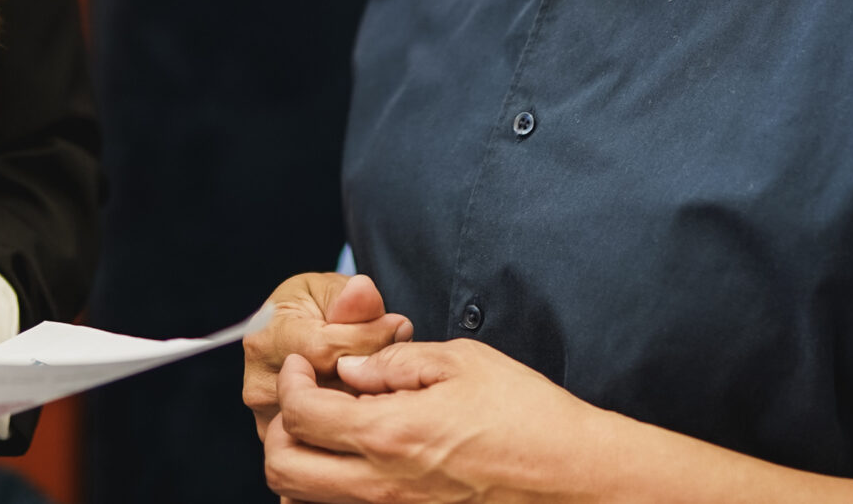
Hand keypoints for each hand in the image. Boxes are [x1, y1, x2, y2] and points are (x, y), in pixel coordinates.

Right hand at [242, 272, 412, 440]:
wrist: (298, 333)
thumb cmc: (316, 308)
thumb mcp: (332, 290)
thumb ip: (351, 297)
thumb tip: (363, 294)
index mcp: (266, 338)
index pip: (325, 350)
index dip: (369, 337)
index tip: (396, 326)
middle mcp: (261, 385)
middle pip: (334, 388)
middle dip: (371, 370)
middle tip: (393, 350)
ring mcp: (271, 420)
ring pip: (339, 417)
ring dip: (368, 396)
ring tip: (378, 371)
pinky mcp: (288, 444)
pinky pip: (335, 437)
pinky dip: (359, 418)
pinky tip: (367, 396)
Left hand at [263, 342, 606, 503]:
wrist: (572, 476)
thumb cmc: (526, 416)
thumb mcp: (460, 362)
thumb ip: (393, 362)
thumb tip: (349, 368)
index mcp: (389, 434)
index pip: (300, 415)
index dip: (291, 382)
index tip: (305, 367)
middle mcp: (381, 485)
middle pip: (284, 470)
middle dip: (281, 429)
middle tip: (304, 400)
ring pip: (306, 502)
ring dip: (302, 463)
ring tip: (329, 431)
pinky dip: (333, 490)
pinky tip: (361, 460)